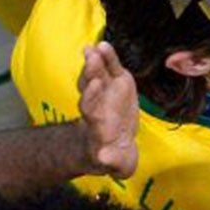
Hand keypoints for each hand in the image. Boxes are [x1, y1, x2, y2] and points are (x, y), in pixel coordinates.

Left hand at [77, 41, 139, 178]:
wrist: (115, 144)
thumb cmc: (115, 156)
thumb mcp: (118, 164)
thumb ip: (113, 161)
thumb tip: (104, 157)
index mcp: (98, 125)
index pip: (91, 110)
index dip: (92, 97)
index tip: (95, 86)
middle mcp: (98, 106)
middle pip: (91, 88)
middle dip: (91, 74)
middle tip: (92, 60)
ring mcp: (106, 92)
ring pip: (98, 75)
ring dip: (95, 62)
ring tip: (96, 48)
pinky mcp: (119, 83)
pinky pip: (112, 69)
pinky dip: (108, 57)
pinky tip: (104, 45)